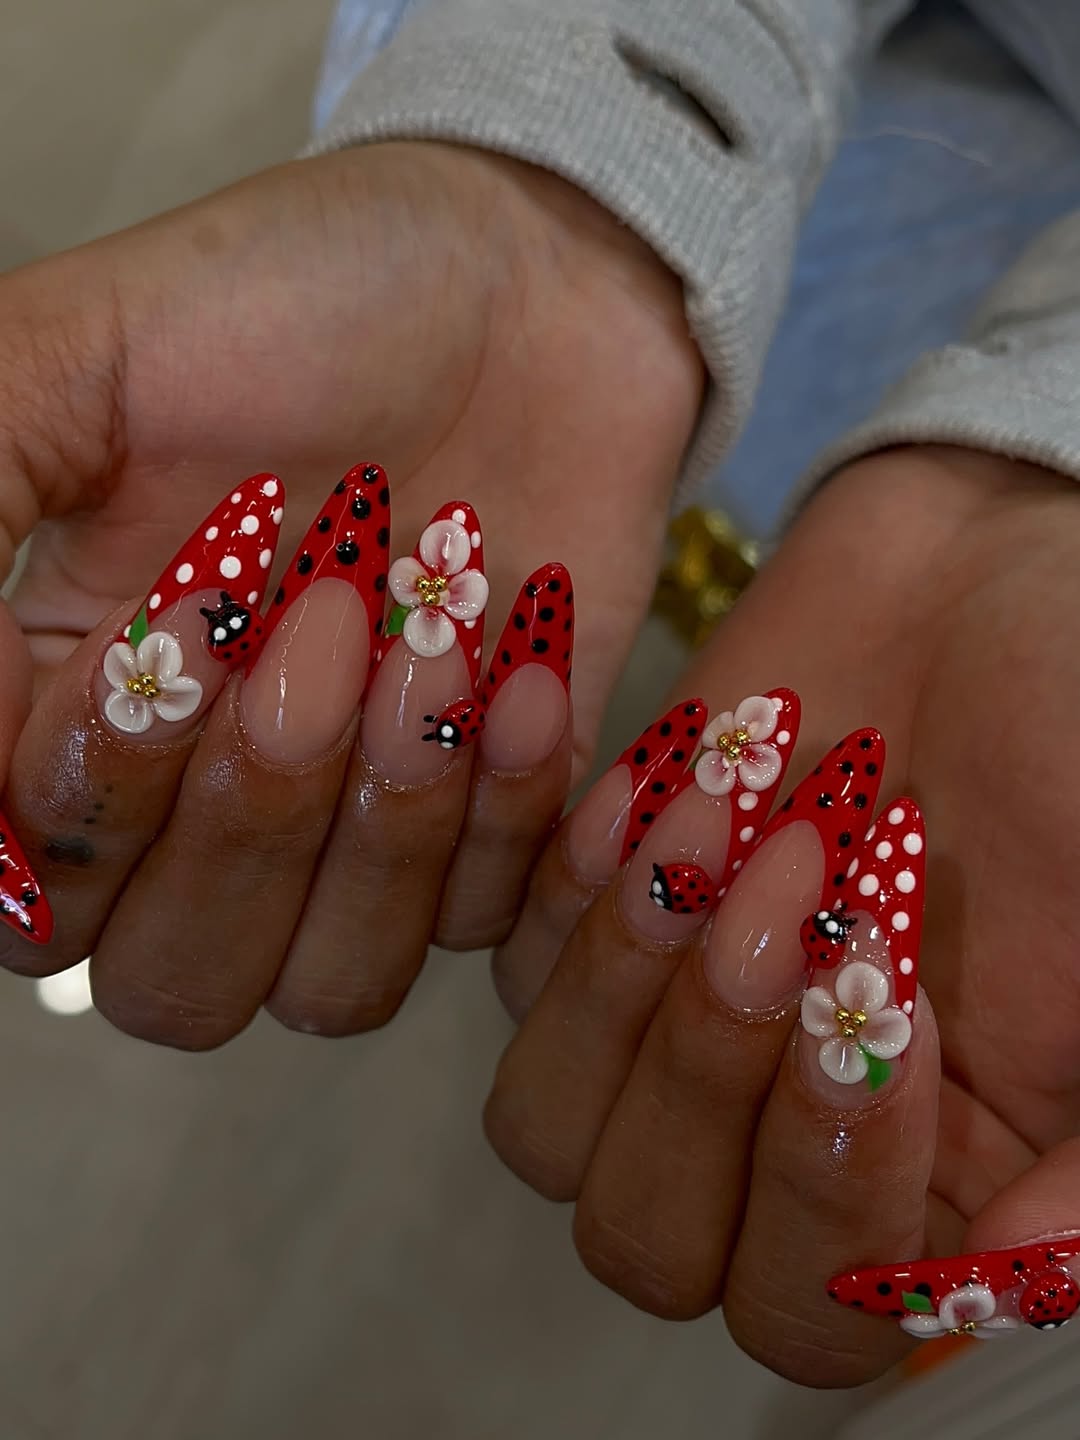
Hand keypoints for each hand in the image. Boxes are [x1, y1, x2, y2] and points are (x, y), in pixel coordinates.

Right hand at [0, 142, 701, 1035]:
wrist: (533, 287)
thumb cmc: (307, 300)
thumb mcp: (85, 357)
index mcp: (75, 707)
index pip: (36, 897)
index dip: (96, 800)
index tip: (185, 620)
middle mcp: (206, 799)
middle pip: (177, 982)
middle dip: (252, 813)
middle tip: (323, 618)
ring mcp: (355, 825)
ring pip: (329, 987)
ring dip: (386, 819)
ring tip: (434, 634)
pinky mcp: (488, 821)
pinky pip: (483, 921)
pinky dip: (504, 797)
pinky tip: (521, 651)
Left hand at [485, 445, 1079, 1384]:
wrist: (986, 572)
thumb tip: (986, 1287)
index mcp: (913, 1175)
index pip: (803, 1307)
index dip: (823, 1187)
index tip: (892, 993)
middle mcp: (771, 1126)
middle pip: (642, 1232)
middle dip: (705, 1074)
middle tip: (796, 886)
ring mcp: (666, 1018)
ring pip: (544, 1118)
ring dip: (621, 979)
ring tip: (723, 819)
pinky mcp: (595, 905)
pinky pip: (509, 956)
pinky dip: (569, 876)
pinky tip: (665, 778)